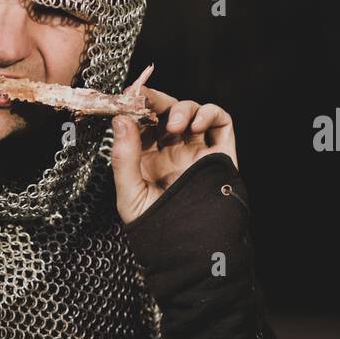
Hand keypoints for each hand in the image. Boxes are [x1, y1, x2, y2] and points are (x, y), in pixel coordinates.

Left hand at [110, 82, 238, 224]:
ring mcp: (196, 148)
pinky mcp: (219, 151)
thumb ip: (124, 157)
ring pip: (191, 111)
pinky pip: (219, 121)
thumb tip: (120, 120)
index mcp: (146, 156)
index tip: (128, 93)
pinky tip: (197, 124)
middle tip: (146, 97)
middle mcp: (171, 149)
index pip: (140, 121)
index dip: (135, 105)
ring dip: (182, 109)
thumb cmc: (157, 224)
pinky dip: (210, 113)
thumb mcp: (130, 194)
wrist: (190, 245)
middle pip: (165, 111)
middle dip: (156, 100)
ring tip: (175, 125)